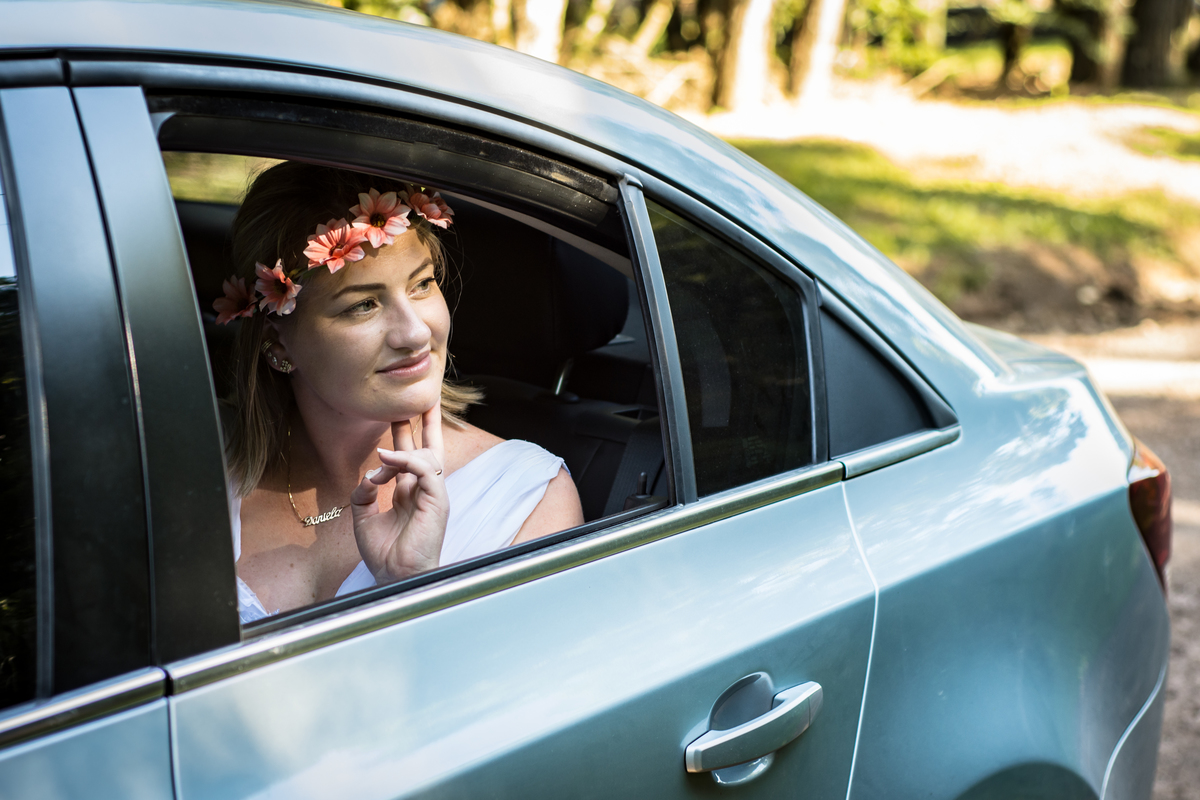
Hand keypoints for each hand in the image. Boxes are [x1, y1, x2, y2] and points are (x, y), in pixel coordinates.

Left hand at [350, 401, 448, 581]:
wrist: (396, 578)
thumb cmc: (385, 555)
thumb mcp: (364, 519)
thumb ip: (363, 494)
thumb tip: (367, 475)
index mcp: (411, 493)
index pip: (412, 455)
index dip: (406, 433)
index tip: (398, 412)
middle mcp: (425, 490)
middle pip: (429, 445)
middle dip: (425, 420)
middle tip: (421, 395)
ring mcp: (434, 494)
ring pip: (427, 454)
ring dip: (406, 442)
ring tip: (387, 439)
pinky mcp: (438, 501)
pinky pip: (426, 469)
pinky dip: (406, 461)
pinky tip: (385, 459)